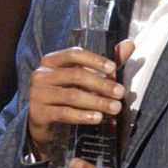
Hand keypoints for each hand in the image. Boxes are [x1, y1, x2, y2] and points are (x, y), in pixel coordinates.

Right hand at [27, 39, 133, 155]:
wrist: (43, 123)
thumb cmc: (65, 95)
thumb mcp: (84, 78)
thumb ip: (105, 63)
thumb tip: (129, 44)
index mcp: (51, 61)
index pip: (73, 53)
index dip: (94, 60)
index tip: (113, 69)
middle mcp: (42, 75)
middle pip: (75, 75)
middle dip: (101, 84)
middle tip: (120, 93)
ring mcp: (38, 94)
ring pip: (71, 95)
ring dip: (96, 102)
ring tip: (114, 108)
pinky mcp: (39, 113)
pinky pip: (64, 113)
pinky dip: (83, 116)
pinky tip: (97, 118)